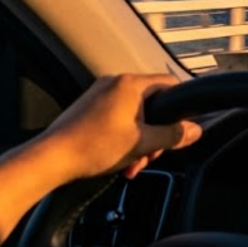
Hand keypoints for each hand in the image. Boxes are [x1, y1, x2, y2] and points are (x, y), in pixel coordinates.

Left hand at [39, 74, 201, 182]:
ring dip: (139, 140)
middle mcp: (115, 82)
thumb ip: (173, 135)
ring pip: (134, 114)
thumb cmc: (95, 147)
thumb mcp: (143, 143)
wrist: (51, 158)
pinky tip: (119, 158)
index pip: (170, 84)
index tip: (181, 128)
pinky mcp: (87, 108)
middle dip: (155, 133)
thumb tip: (196, 130)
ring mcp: (98, 94)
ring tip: (131, 164)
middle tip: (150, 155)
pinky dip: (123, 136)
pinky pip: (116, 118)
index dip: (181, 106)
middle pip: (152, 104)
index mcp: (131, 84)